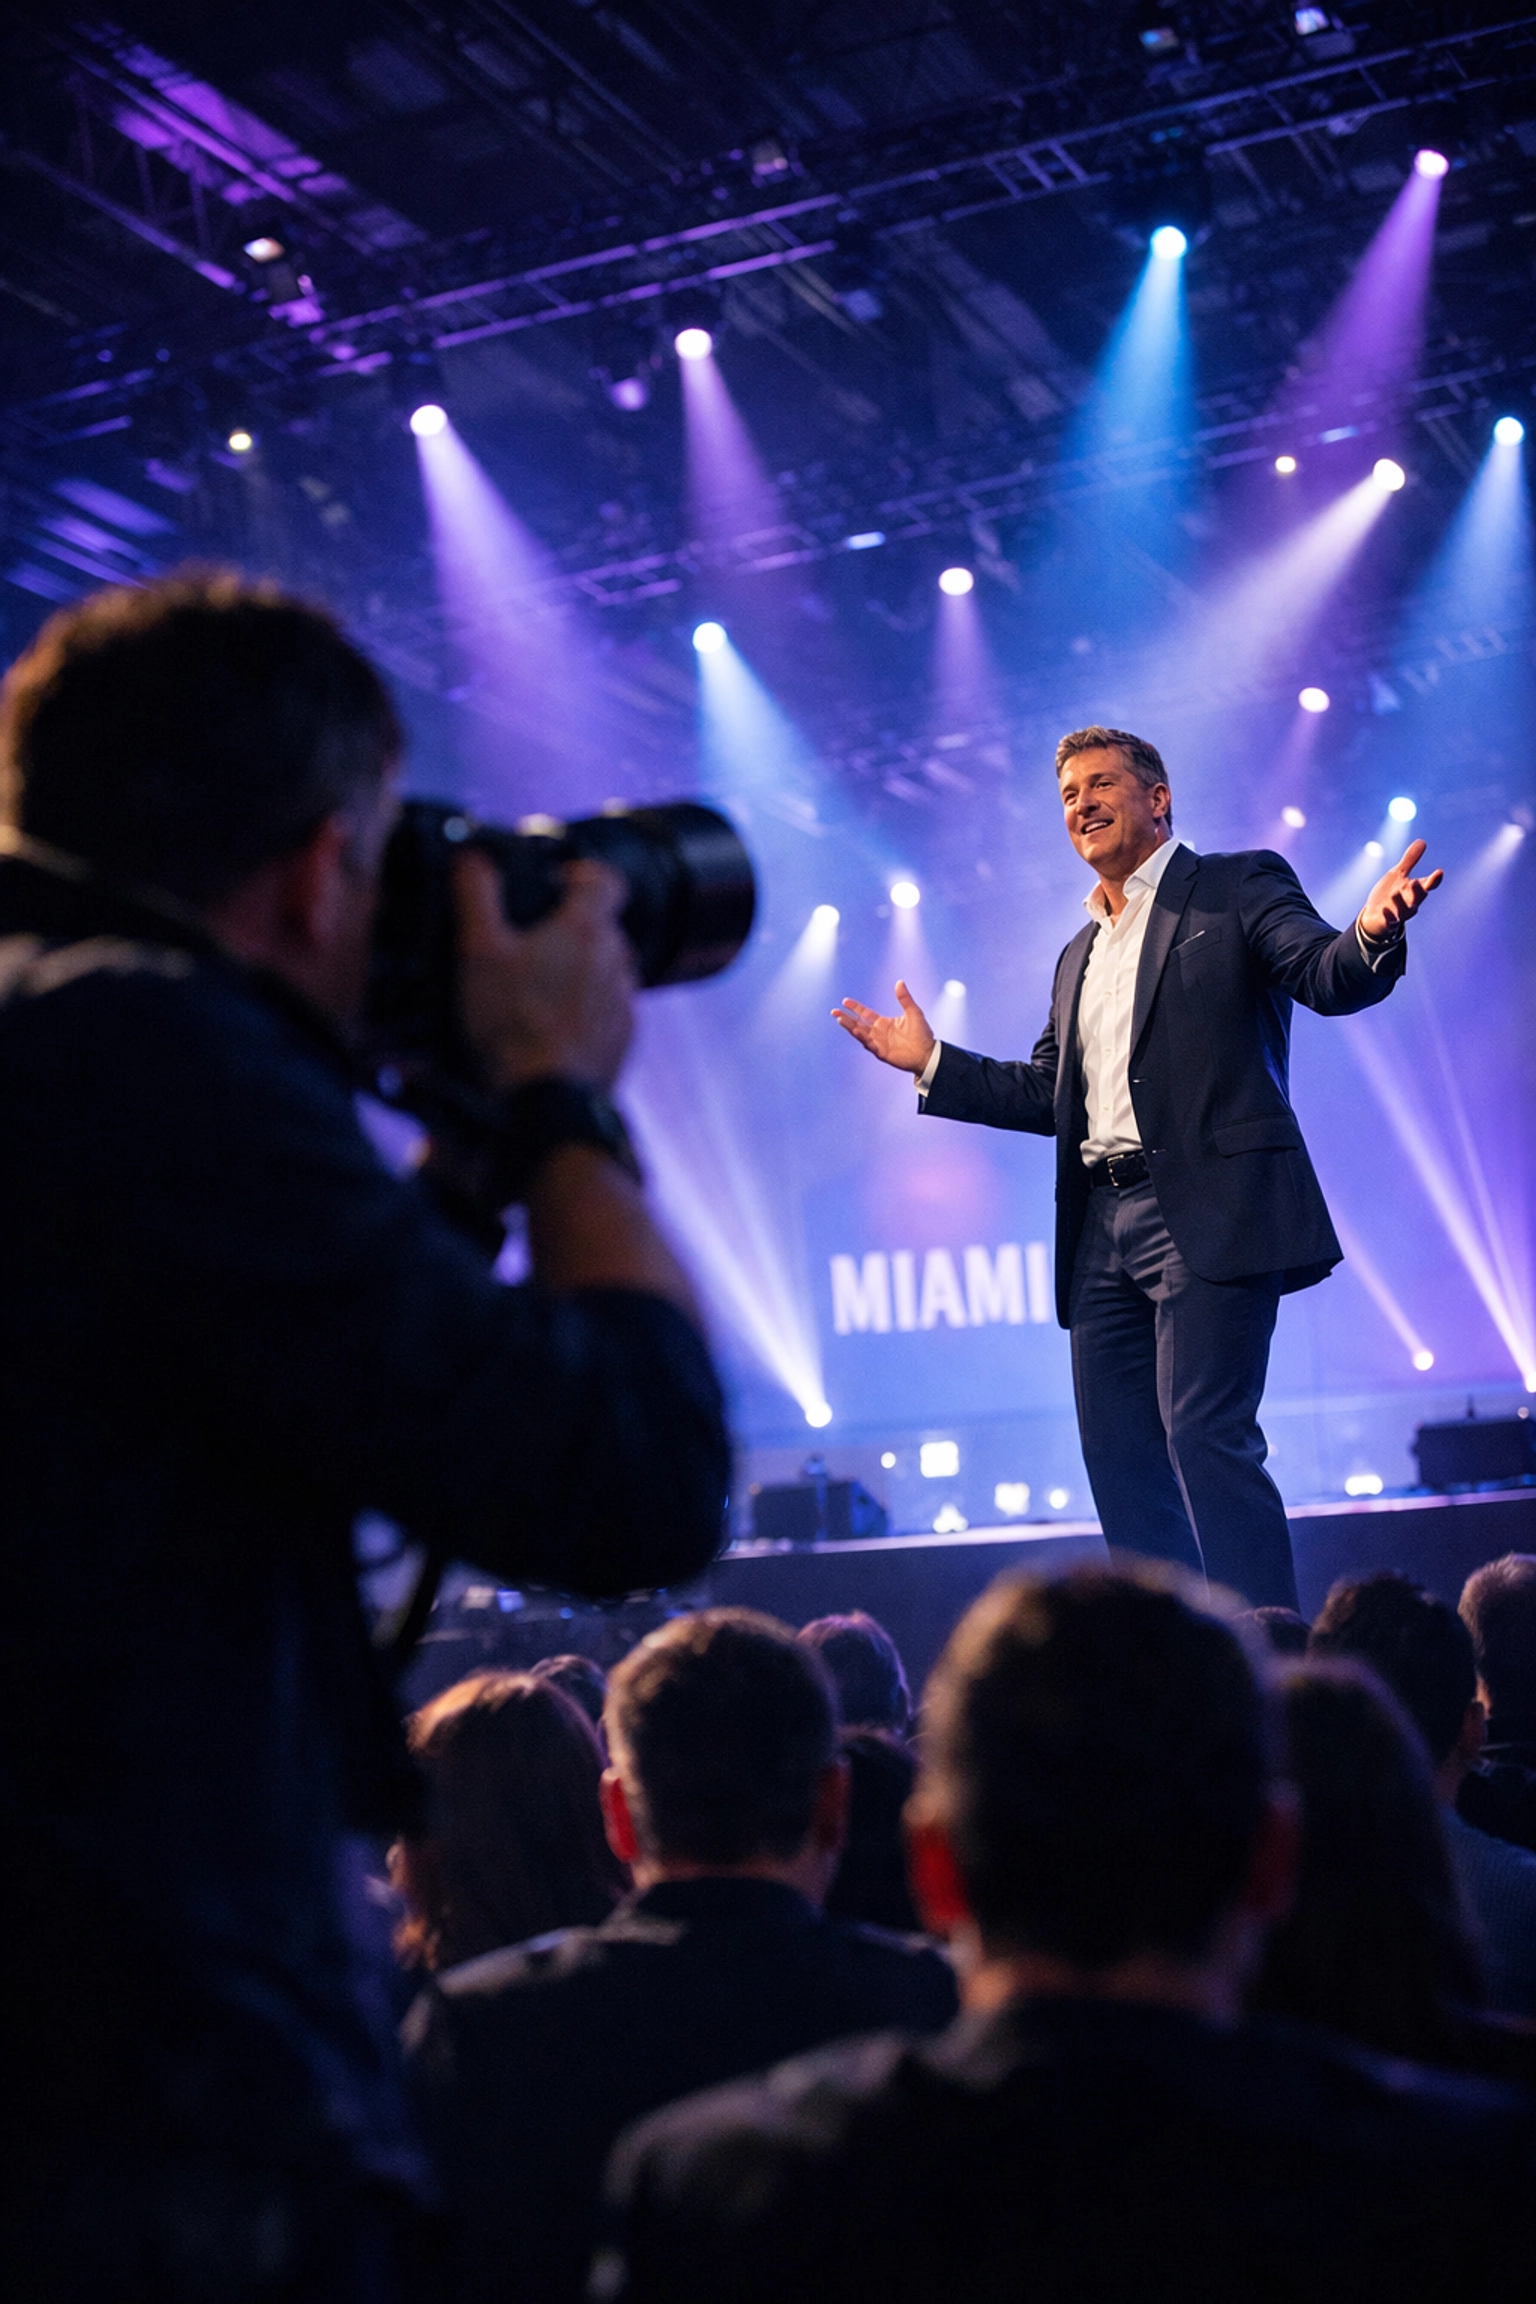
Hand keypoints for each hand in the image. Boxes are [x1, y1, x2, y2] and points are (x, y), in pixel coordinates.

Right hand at [455, 852, 635, 1092]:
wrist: (544, 1100)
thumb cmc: (510, 1025)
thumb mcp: (477, 951)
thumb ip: (475, 895)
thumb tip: (471, 856)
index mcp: (585, 929)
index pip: (605, 878)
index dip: (581, 873)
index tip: (557, 884)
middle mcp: (617, 960)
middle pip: (603, 926)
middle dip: (573, 928)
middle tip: (531, 945)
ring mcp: (625, 1002)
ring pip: (609, 969)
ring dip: (582, 971)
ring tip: (539, 991)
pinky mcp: (624, 1039)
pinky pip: (610, 1010)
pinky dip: (588, 1011)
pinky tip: (552, 1028)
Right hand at [832, 980, 935, 1075]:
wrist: (928, 1053)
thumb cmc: (922, 1034)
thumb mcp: (913, 1012)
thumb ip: (904, 998)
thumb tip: (899, 982)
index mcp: (884, 1023)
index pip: (865, 1014)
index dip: (855, 1008)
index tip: (845, 1001)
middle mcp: (879, 1033)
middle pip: (858, 1024)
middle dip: (846, 1018)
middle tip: (834, 1012)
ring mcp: (879, 1043)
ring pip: (861, 1034)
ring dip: (850, 1027)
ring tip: (840, 1020)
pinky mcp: (882, 1053)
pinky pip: (870, 1045)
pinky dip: (863, 1038)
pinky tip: (856, 1031)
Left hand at [1359, 839, 1442, 941]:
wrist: (1374, 916)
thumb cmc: (1389, 893)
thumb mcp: (1398, 874)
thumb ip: (1410, 860)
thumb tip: (1422, 841)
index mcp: (1414, 890)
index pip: (1428, 885)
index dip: (1434, 880)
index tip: (1439, 872)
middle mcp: (1410, 902)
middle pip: (1418, 898)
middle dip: (1418, 891)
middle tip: (1416, 882)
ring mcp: (1399, 914)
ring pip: (1404, 910)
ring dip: (1400, 902)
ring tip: (1395, 893)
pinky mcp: (1387, 922)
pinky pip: (1389, 921)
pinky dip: (1388, 917)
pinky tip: (1384, 911)